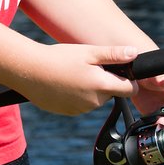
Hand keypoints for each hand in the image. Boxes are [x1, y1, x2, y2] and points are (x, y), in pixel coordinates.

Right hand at [19, 44, 140, 117]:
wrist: (29, 71)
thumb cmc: (58, 58)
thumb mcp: (88, 52)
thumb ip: (114, 54)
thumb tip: (135, 53)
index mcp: (102, 86)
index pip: (130, 89)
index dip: (129, 80)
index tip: (120, 70)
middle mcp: (94, 102)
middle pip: (111, 93)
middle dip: (105, 81)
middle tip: (88, 67)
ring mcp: (81, 109)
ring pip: (96, 99)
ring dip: (91, 88)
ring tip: (73, 73)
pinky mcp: (69, 112)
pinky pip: (81, 104)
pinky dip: (78, 95)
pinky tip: (65, 83)